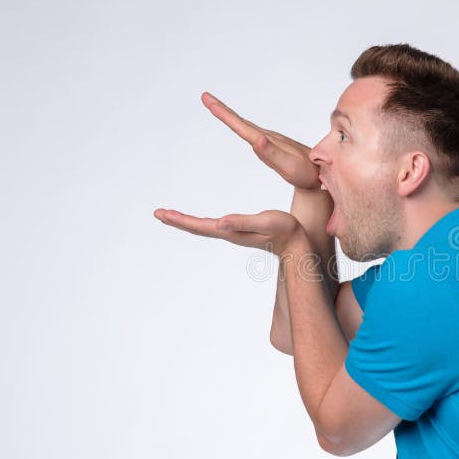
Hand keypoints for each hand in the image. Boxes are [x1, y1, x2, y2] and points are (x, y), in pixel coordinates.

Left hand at [153, 207, 305, 258]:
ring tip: (173, 216)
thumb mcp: (265, 223)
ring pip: (205, 228)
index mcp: (231, 231)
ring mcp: (235, 233)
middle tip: (159, 213)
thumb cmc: (286, 231)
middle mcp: (229, 233)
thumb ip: (242, 223)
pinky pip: (215, 226)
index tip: (161, 213)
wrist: (299, 244)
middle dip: (178, 221)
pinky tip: (204, 220)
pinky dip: (202, 222)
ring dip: (187, 222)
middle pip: (197, 228)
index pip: (199, 226)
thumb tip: (219, 222)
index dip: (180, 220)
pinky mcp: (241, 231)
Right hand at [201, 92, 320, 189]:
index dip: (223, 113)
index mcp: (266, 140)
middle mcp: (268, 137)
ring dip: (230, 117)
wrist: (324, 174)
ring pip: (246, 126)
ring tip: (216, 107)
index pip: (240, 125)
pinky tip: (243, 128)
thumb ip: (271, 153)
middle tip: (205, 97)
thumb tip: (255, 139)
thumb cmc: (306, 174)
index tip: (207, 99)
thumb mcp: (288, 166)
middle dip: (222, 110)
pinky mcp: (275, 147)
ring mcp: (271, 141)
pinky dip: (242, 127)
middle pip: (240, 121)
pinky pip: (254, 133)